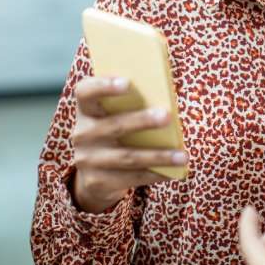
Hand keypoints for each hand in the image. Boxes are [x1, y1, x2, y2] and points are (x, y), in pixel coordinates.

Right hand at [70, 76, 187, 213]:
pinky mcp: (97, 182)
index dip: (103, 86)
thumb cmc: (114, 130)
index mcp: (86, 110)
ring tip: (182, 155)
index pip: (86, 92)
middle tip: (167, 116)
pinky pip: (132, 178)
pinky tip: (175, 171)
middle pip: (114, 125)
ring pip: (127, 156)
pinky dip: (155, 174)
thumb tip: (165, 98)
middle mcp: (82, 134)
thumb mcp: (113, 114)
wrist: (92, 172)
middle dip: (142, 121)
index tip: (127, 82)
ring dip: (157, 156)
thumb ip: (130, 103)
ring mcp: (88, 160)